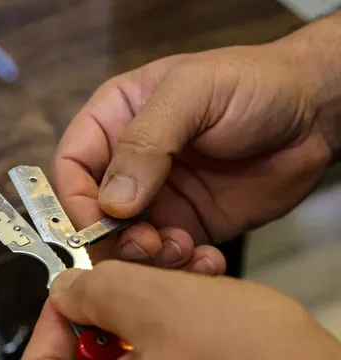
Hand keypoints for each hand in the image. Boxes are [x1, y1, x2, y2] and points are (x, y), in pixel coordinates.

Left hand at [22, 261, 340, 359]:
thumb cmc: (252, 357)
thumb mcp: (155, 305)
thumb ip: (94, 290)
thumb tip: (65, 289)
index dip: (53, 319)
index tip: (68, 287)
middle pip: (93, 344)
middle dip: (117, 291)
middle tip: (137, 260)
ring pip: (134, 335)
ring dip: (157, 289)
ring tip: (186, 261)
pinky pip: (168, 341)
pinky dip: (182, 306)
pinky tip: (206, 278)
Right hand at [53, 16, 340, 270]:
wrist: (314, 113)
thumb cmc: (252, 84)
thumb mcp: (192, 93)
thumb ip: (146, 142)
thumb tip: (113, 202)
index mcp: (116, 120)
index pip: (72, 165)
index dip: (75, 198)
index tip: (96, 223)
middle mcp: (129, 163)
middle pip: (94, 213)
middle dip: (112, 237)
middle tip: (147, 244)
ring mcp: (158, 197)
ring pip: (126, 243)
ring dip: (146, 258)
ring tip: (181, 249)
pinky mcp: (188, 226)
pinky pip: (166, 259)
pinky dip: (178, 270)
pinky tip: (204, 259)